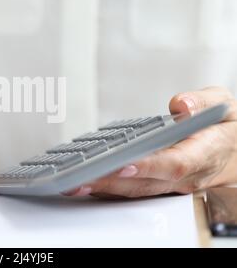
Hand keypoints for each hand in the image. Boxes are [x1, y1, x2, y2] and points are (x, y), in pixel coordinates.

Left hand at [66, 86, 236, 198]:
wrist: (235, 150)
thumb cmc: (224, 127)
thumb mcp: (224, 105)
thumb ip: (204, 102)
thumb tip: (182, 105)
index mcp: (205, 154)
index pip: (175, 164)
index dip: (148, 167)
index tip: (123, 164)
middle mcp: (186, 175)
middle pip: (146, 183)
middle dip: (112, 182)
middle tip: (81, 178)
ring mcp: (171, 185)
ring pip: (136, 191)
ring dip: (104, 190)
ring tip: (74, 184)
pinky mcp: (159, 185)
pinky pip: (133, 190)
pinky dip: (109, 188)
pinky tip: (86, 183)